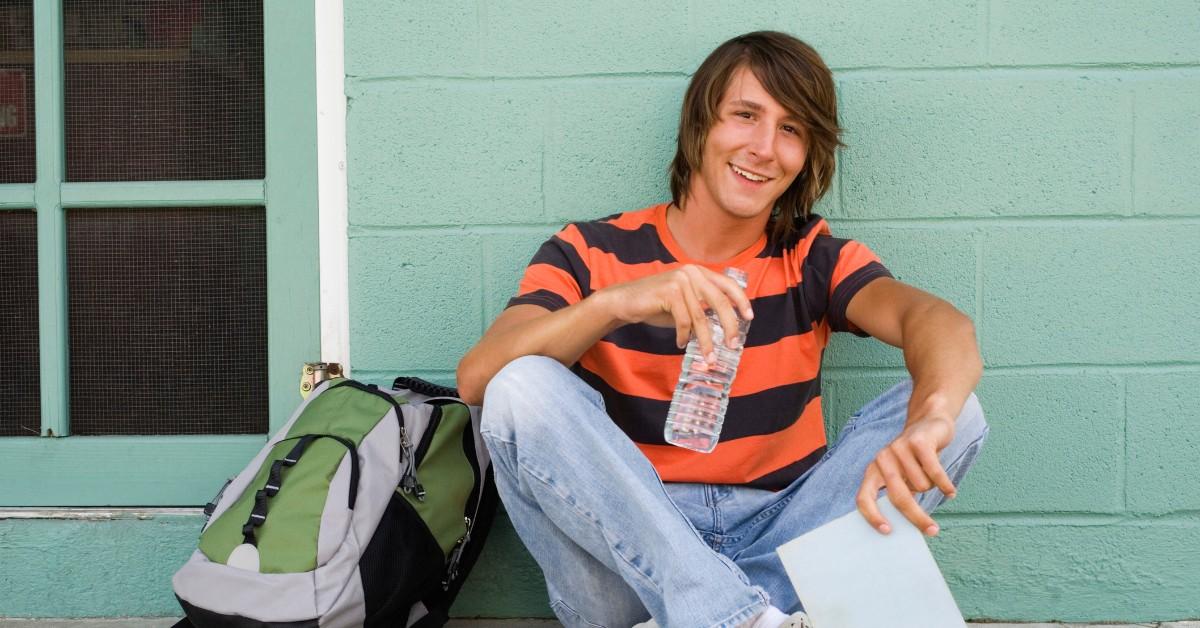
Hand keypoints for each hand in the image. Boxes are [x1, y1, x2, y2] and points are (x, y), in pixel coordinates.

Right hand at [597, 265, 753, 360]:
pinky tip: (681, 343)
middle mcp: (691, 272)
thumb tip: (726, 325)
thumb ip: (703, 306)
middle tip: (733, 345)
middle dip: (729, 325)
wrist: (626, 301)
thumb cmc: (656, 304)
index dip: (741, 300)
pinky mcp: (668, 291)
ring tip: (709, 357)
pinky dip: (684, 335)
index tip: (749, 318)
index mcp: (698, 272)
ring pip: (700, 316)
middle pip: (719, 301)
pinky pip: (683, 320)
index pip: (727, 284)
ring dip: (705, 340)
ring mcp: (680, 280)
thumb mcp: (684, 302)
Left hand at [856, 415, 955, 535]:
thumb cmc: (915, 459)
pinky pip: (934, 474)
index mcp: (873, 471)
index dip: (872, 516)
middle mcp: (882, 459)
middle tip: (932, 531)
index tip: (887, 531)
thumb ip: (899, 494)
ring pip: (922, 486)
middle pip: (899, 497)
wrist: (930, 422)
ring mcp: (898, 449)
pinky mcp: (918, 442)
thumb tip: (907, 527)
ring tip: (931, 474)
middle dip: (917, 517)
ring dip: (932, 486)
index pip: (864, 497)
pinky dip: (945, 485)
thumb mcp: (902, 477)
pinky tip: (950, 491)